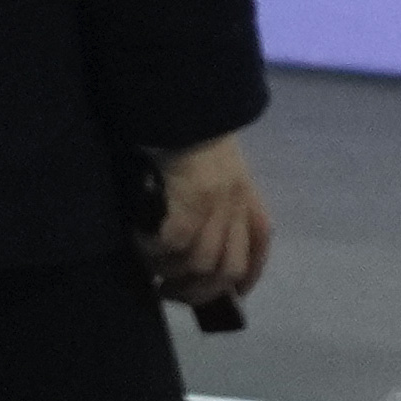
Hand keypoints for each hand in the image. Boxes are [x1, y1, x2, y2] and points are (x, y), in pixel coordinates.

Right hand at [141, 131, 272, 315]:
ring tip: (155, 277)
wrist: (188, 106)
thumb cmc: (197, 133)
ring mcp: (216, 207)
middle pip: (228, 269)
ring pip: (201, 264)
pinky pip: (174, 244)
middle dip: (201, 292)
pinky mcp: (192, 203)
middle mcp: (237, 206)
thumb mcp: (220, 166)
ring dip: (175, 277)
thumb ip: (219, 197)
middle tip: (174, 293)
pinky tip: (142, 247)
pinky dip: (156, 253)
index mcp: (248, 197)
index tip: (233, 294)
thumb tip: (195, 238)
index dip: (248, 277)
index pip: (259, 246)